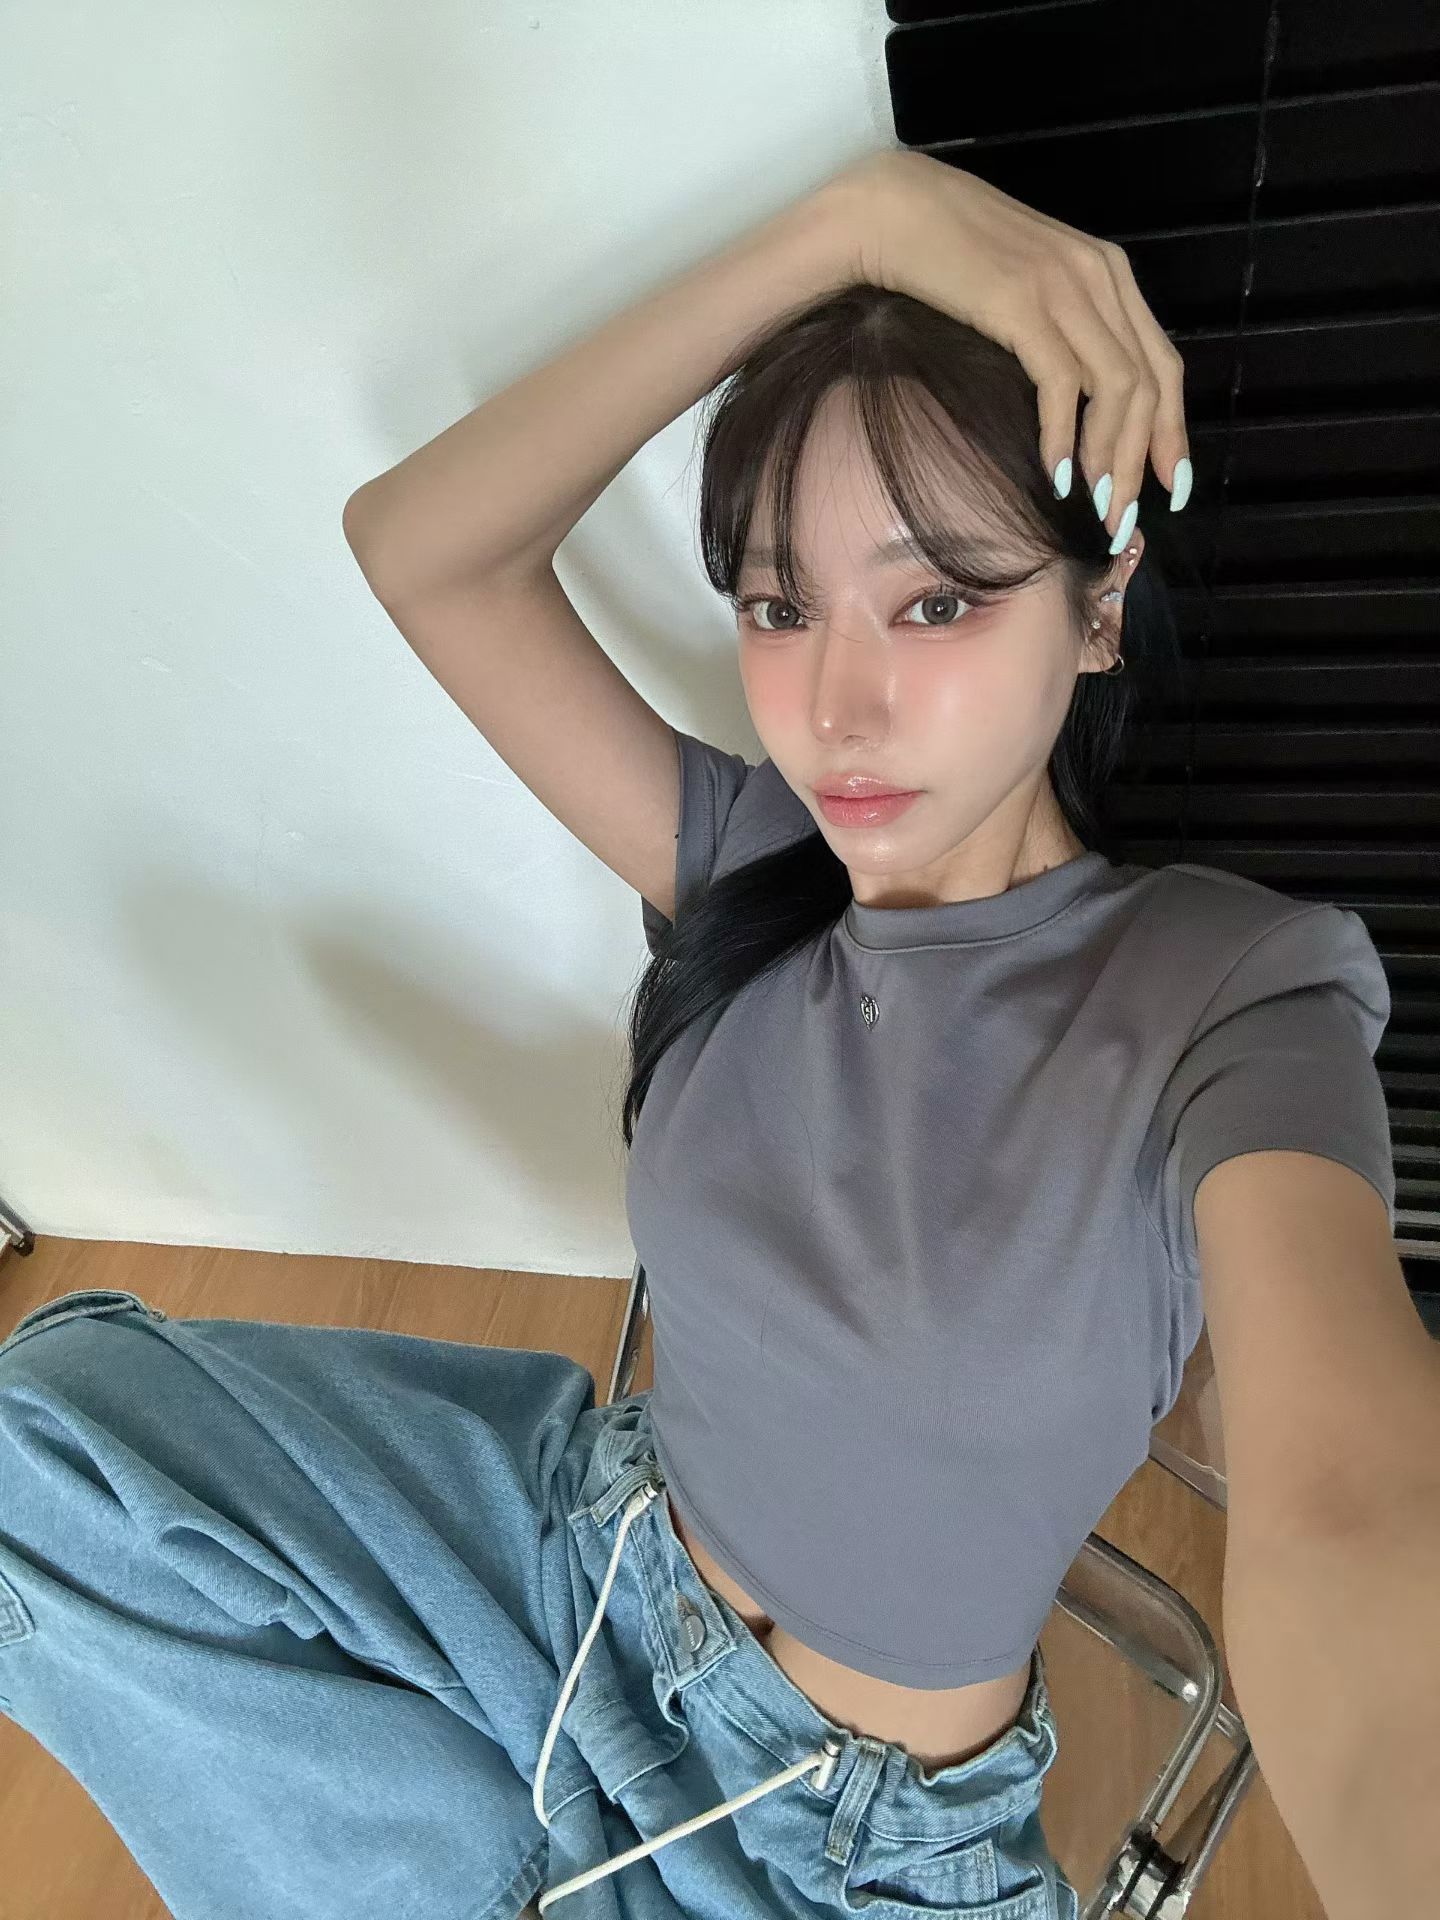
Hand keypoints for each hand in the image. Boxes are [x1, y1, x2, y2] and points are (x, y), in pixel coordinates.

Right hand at [822, 150, 1191, 541]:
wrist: (892, 211)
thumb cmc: (949, 256)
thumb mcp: (1027, 287)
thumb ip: (1062, 328)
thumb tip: (1076, 404)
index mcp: (1108, 273)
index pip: (1163, 363)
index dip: (1172, 432)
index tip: (1171, 487)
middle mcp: (1099, 275)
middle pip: (1148, 385)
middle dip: (1143, 462)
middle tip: (1125, 521)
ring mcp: (1064, 285)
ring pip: (1117, 388)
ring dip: (1110, 459)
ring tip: (1096, 508)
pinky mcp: (1023, 302)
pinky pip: (1062, 384)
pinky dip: (1062, 437)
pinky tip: (1054, 475)